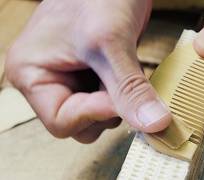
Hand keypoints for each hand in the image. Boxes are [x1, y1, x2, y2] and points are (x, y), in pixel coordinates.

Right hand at [5, 0, 170, 142]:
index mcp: (31, 73)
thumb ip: (130, 88)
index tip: (119, 98)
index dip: (95, 114)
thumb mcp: (112, 43)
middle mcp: (47, 80)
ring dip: (118, 100)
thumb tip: (153, 124)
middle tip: (120, 76)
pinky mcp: (91, 75)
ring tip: (122, 66)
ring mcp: (70, 79)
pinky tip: (128, 70)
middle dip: (107, 108)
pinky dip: (124, 93)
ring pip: (98, 115)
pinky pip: (109, 101)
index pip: (61, 122)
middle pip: (80, 124)